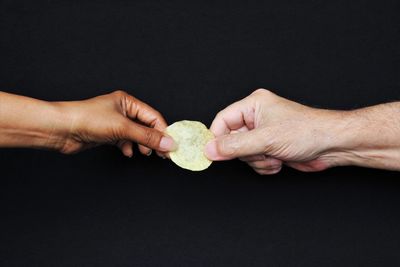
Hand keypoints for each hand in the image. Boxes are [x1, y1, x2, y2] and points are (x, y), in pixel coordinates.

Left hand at [55, 90, 175, 156]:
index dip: (163, 131)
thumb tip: (168, 143)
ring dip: (142, 145)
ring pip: (136, 135)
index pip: (153, 116)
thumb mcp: (123, 127)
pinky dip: (128, 147)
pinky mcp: (107, 134)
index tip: (171, 145)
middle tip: (163, 153)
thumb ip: (147, 136)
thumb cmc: (88, 119)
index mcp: (127, 102)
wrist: (61, 129)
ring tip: (144, 153)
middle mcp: (122, 111)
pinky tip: (127, 152)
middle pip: (146, 126)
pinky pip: (125, 141)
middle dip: (154, 140)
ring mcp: (115, 123)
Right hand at [205, 89, 348, 173]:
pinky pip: (254, 162)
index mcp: (253, 105)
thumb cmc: (306, 132)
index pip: (222, 120)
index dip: (216, 138)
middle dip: (246, 152)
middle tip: (261, 151)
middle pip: (231, 140)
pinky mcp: (269, 148)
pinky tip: (279, 160)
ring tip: (274, 155)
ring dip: (257, 160)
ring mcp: (263, 134)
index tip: (213, 153)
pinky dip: (264, 166)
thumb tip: (209, 150)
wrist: (332, 145)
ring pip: (243, 154)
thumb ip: (234, 146)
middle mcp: (256, 118)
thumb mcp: (265, 139)